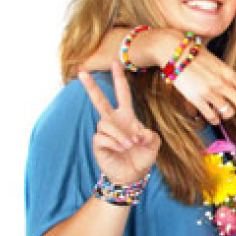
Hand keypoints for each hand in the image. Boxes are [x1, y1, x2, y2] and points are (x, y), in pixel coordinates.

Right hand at [78, 62, 160, 184]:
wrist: (133, 174)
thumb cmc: (143, 155)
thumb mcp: (153, 143)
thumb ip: (150, 135)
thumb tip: (137, 133)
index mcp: (127, 115)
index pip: (122, 93)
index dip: (119, 78)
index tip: (117, 62)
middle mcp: (113, 120)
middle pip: (99, 100)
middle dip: (91, 86)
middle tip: (82, 71)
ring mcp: (104, 131)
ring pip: (105, 123)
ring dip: (120, 134)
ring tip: (129, 145)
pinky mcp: (98, 142)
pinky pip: (102, 137)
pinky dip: (114, 143)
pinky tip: (120, 149)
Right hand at [171, 43, 235, 127]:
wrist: (173, 50)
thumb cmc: (196, 56)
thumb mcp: (218, 64)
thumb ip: (230, 77)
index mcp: (229, 73)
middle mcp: (222, 84)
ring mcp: (209, 92)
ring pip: (228, 113)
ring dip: (228, 114)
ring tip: (221, 108)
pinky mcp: (196, 98)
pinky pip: (211, 117)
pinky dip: (215, 119)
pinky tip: (214, 116)